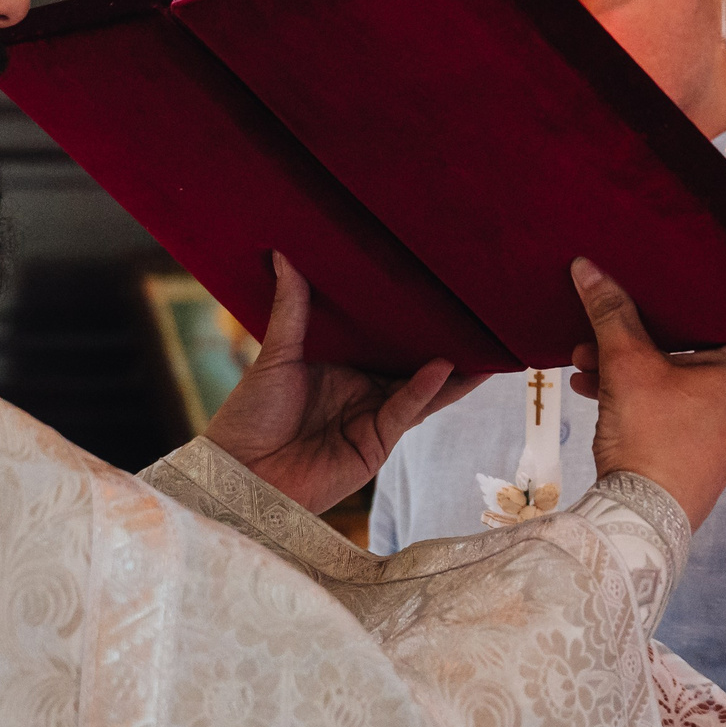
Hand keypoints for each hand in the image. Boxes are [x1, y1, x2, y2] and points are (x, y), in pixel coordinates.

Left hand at [203, 254, 479, 512]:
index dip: (406, 319)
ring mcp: (371, 417)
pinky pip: (406, 412)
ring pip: (420, 390)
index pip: (381, 338)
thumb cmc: (249, 415)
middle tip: (476, 315)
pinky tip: (444, 367)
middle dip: (443, 344)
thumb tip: (284, 254)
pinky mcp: (376, 443)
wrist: (240, 473)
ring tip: (484, 347)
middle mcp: (360, 390)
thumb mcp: (275, 354)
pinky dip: (425, 390)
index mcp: (339, 365)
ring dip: (452, 372)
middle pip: (410, 363)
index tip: (434, 291)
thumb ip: (292, 309)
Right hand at [567, 258, 725, 528]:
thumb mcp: (627, 366)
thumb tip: (589, 269)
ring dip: (633, 367)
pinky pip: (678, 407)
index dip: (697, 293)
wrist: (642, 519)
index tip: (666, 281)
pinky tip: (595, 389)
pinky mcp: (709, 451)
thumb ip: (611, 313)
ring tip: (587, 362)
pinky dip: (643, 396)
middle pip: (698, 346)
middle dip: (642, 336)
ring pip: (681, 379)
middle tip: (607, 326)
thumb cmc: (650, 440)